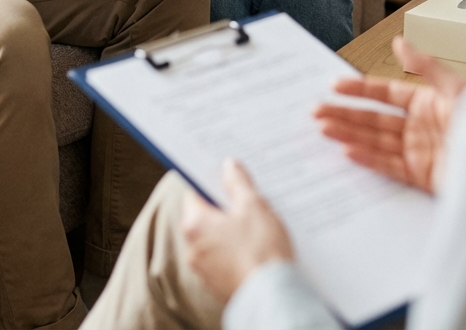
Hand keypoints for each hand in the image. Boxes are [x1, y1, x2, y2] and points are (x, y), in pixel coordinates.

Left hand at [181, 159, 293, 303]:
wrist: (273, 298)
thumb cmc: (260, 250)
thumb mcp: (252, 205)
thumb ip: (238, 182)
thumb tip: (228, 167)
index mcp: (194, 224)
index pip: (194, 193)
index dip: (211, 182)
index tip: (226, 175)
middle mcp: (193, 248)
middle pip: (206, 216)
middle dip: (226, 206)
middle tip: (247, 198)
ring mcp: (205, 270)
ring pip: (217, 239)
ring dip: (233, 230)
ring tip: (258, 223)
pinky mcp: (220, 285)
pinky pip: (226, 259)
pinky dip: (238, 251)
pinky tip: (258, 247)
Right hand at [313, 37, 465, 193]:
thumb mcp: (456, 88)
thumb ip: (424, 66)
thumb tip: (399, 41)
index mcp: (428, 102)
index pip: (385, 93)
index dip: (359, 89)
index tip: (334, 86)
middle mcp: (421, 126)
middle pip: (375, 118)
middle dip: (345, 113)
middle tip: (316, 109)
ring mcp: (421, 152)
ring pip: (376, 141)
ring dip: (349, 134)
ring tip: (324, 128)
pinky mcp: (425, 177)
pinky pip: (390, 167)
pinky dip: (369, 159)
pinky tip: (348, 150)